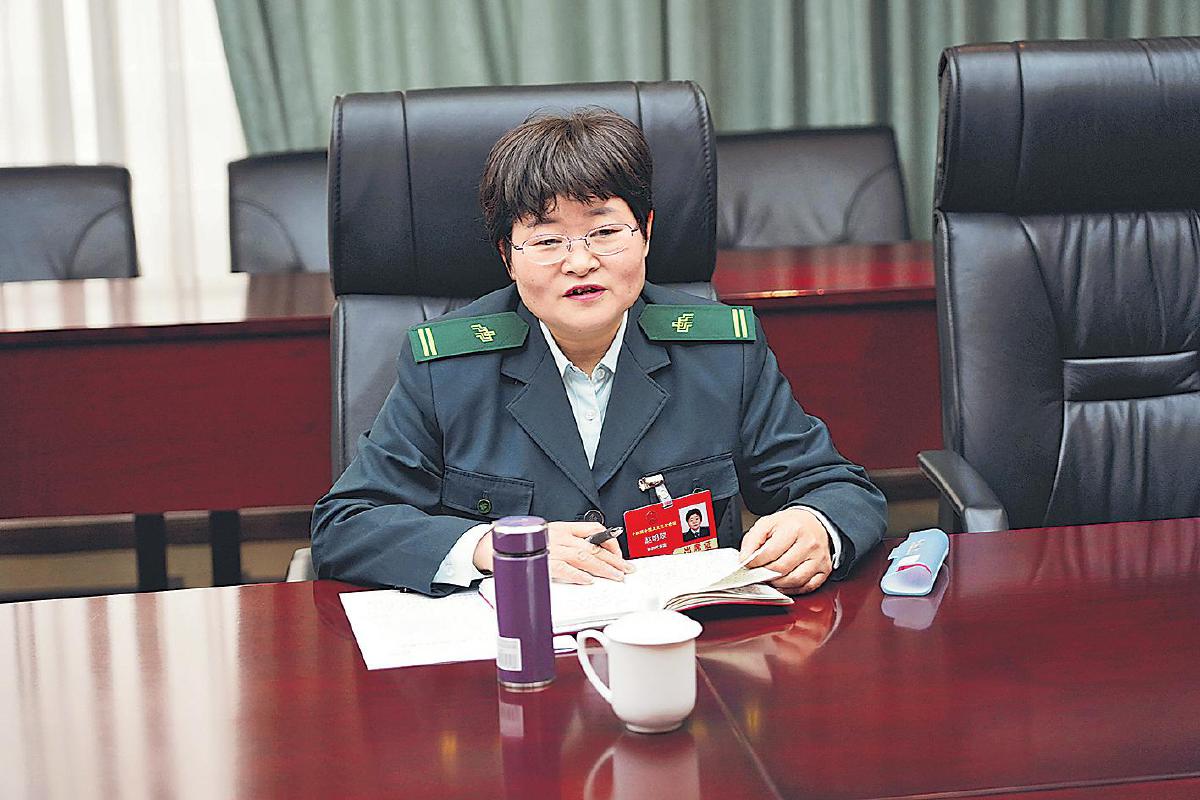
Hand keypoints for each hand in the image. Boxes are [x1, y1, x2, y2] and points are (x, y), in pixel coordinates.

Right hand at [472, 521, 633, 584]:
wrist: (493, 546)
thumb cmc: (520, 546)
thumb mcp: (548, 538)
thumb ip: (568, 546)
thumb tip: (591, 562)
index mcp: (562, 527)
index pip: (594, 529)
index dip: (611, 542)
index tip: (620, 555)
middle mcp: (558, 535)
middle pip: (593, 546)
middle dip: (614, 560)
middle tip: (627, 571)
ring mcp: (550, 547)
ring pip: (583, 556)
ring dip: (603, 568)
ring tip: (616, 577)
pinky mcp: (540, 561)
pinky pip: (563, 568)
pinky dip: (577, 575)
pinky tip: (588, 581)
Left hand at [739, 506, 831, 594]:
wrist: (816, 523)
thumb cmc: (792, 525)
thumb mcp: (768, 523)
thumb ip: (752, 540)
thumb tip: (744, 559)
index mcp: (794, 529)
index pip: (770, 552)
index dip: (755, 562)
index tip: (748, 564)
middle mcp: (809, 544)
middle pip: (781, 568)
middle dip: (765, 574)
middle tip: (757, 572)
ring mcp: (819, 558)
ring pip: (794, 580)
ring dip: (777, 583)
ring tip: (769, 578)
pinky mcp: (824, 570)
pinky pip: (807, 587)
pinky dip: (792, 589)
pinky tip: (783, 583)